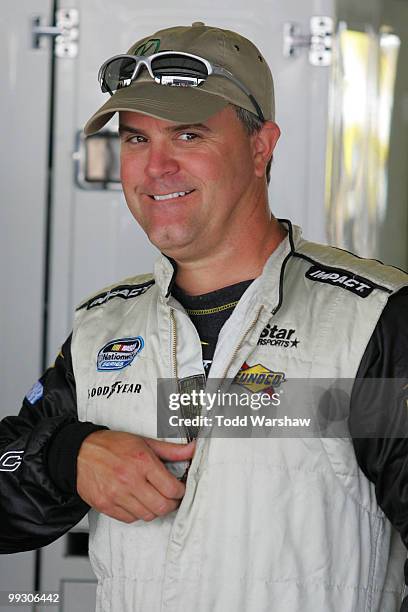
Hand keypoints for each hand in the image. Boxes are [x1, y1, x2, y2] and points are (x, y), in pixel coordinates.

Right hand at [76, 430, 194, 522]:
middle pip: (162, 506)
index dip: (180, 491)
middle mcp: (129, 479)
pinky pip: (130, 519)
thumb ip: (170, 450)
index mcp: (142, 461)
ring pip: (147, 516)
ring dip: (154, 509)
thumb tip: (192, 450)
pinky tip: (136, 501)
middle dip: (171, 504)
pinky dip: (137, 513)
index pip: (172, 488)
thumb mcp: (144, 441)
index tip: (180, 489)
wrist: (79, 452)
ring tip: (152, 498)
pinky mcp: (105, 505)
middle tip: (170, 497)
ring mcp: (116, 494)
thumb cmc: (112, 445)